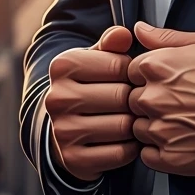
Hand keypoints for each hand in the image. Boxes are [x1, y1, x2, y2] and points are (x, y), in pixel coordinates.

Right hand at [44, 26, 141, 181]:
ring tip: (133, 117)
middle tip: (136, 99)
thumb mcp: (97, 57)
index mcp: (63, 65)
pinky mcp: (74, 160)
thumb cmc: (90, 83)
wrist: (64, 125)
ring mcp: (63, 132)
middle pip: (121, 96)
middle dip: (135, 98)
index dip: (133, 71)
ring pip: (123, 125)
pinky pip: (120, 153)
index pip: (119, 64)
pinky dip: (131, 147)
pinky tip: (126, 138)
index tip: (129, 75)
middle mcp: (57, 98)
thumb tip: (124, 34)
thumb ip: (112, 42)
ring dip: (136, 123)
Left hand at [126, 21, 194, 176]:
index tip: (164, 80)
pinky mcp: (170, 158)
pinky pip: (148, 155)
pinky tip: (182, 137)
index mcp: (157, 66)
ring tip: (183, 120)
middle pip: (132, 100)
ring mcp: (160, 131)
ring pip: (138, 129)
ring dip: (154, 125)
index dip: (147, 75)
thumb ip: (166, 37)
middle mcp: (153, 98)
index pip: (130, 71)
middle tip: (177, 100)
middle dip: (150, 100)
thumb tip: (140, 30)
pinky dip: (160, 149)